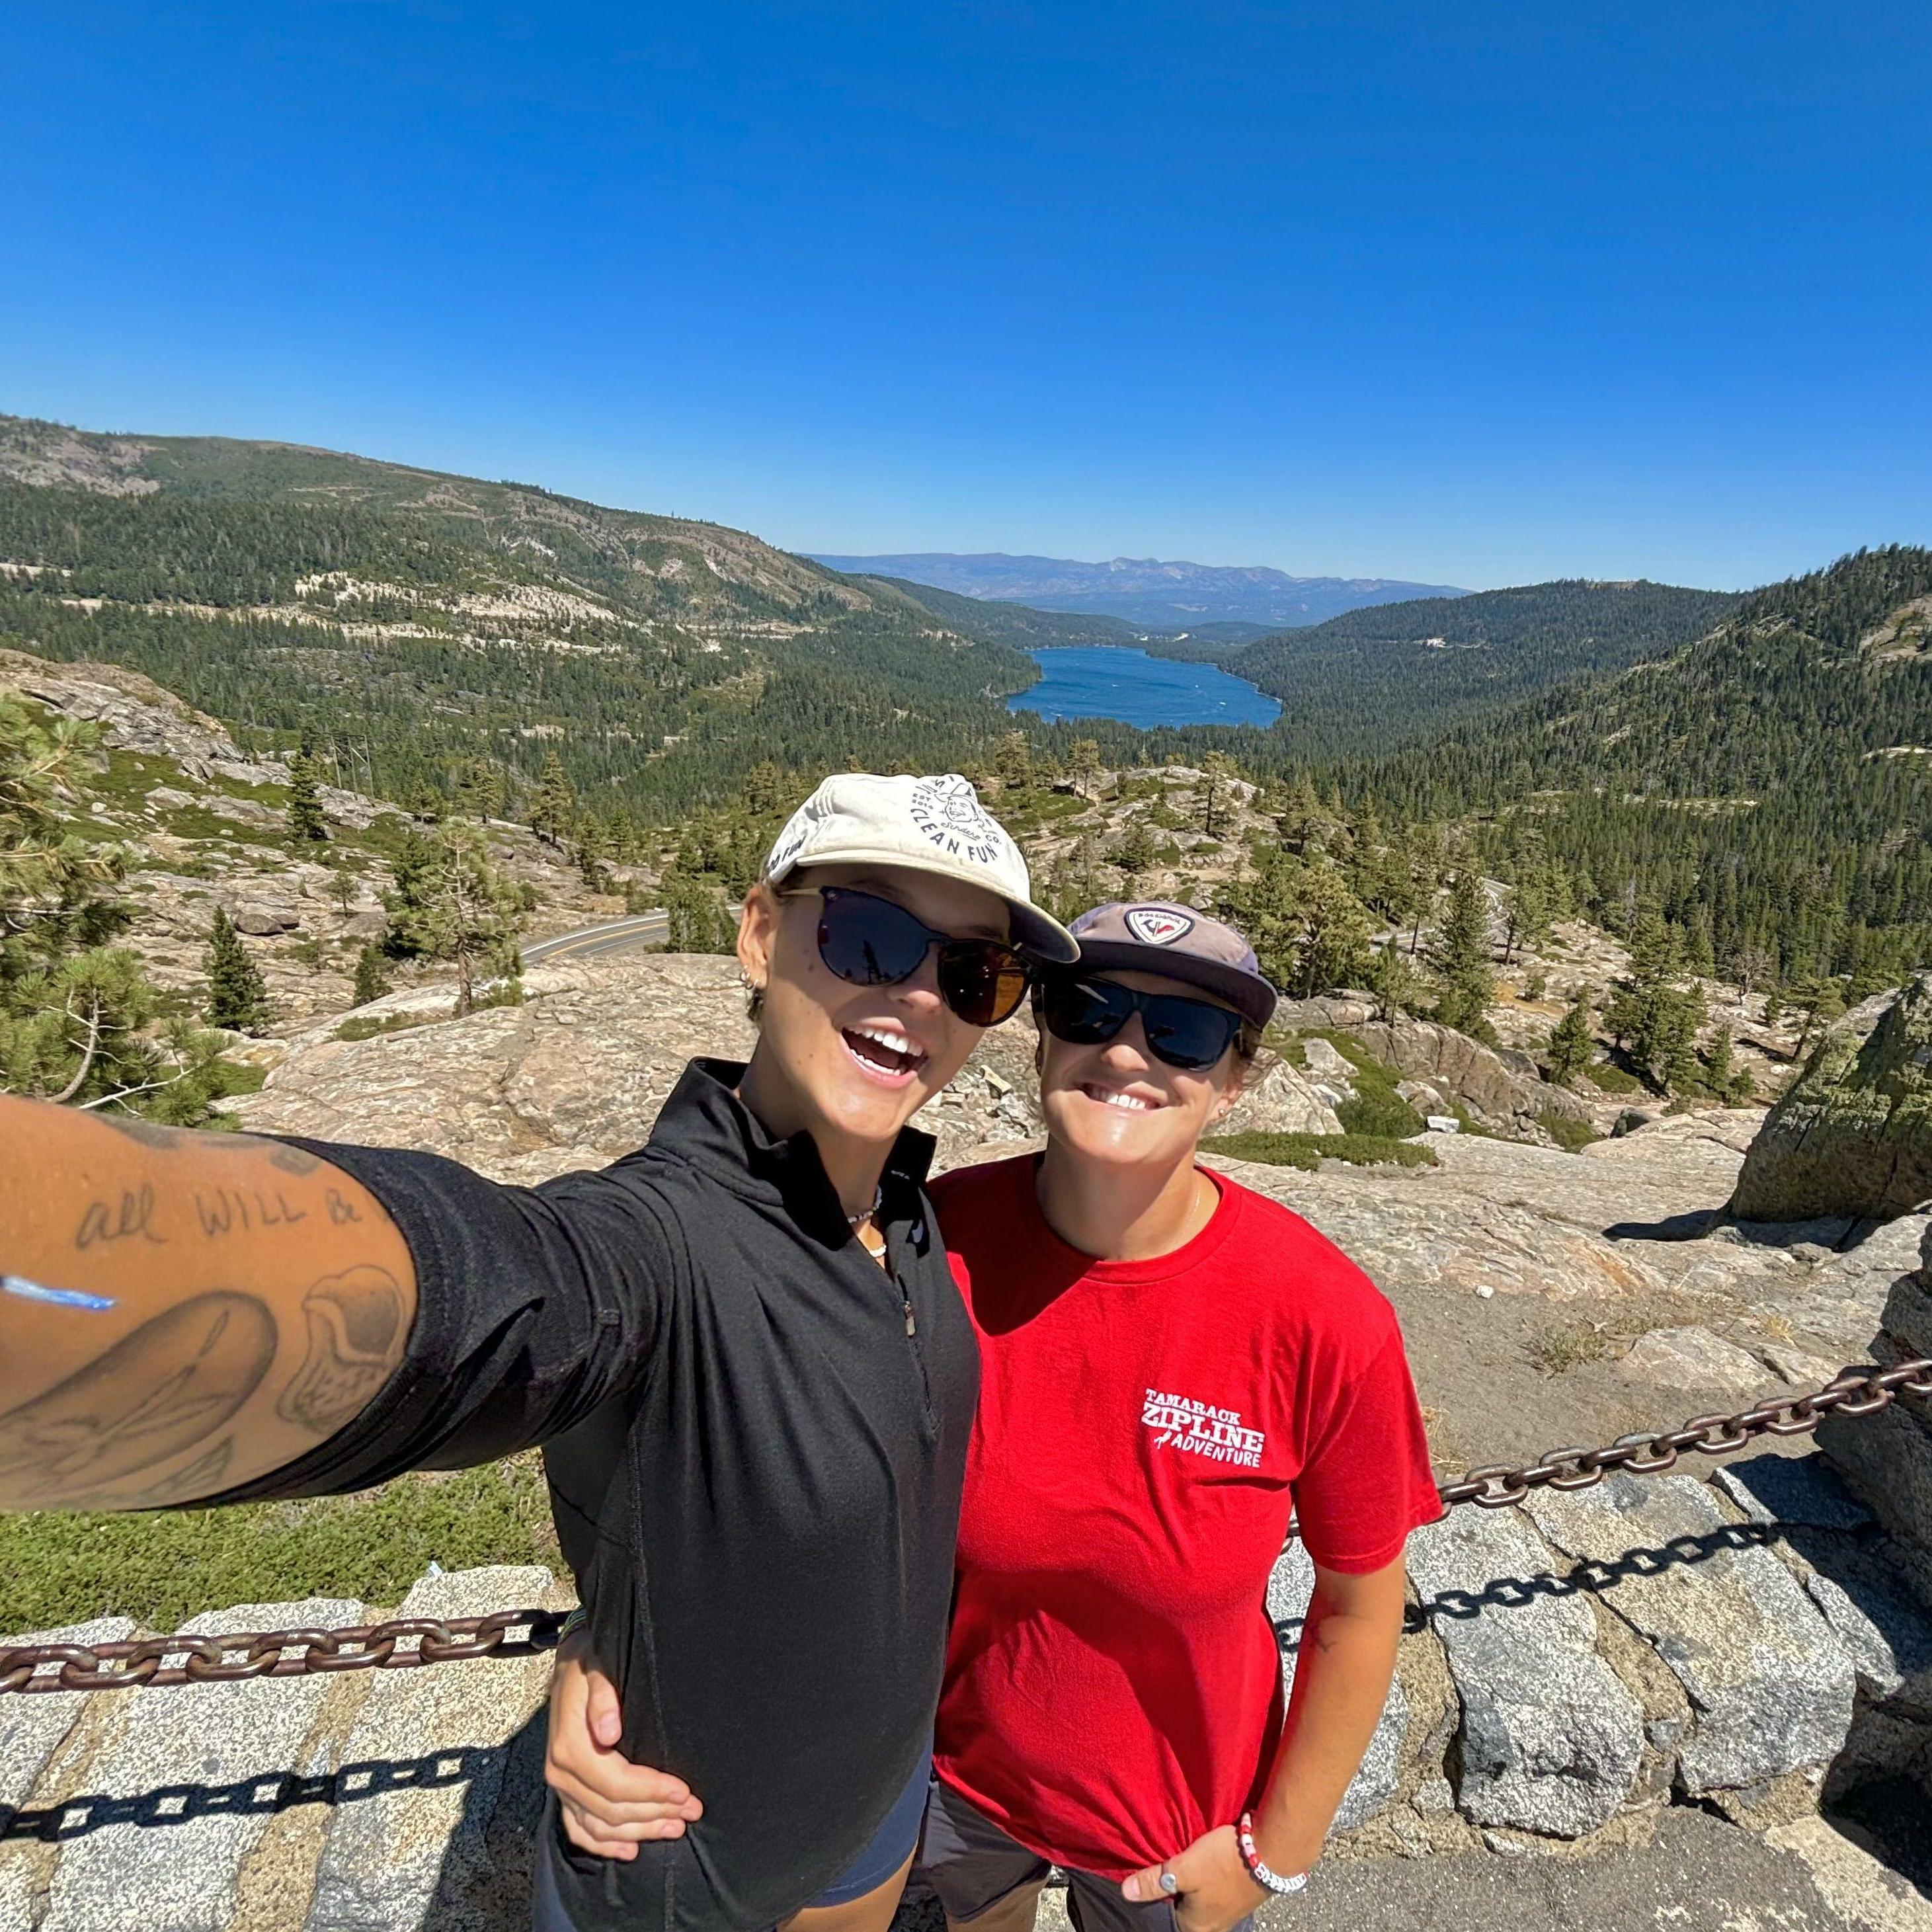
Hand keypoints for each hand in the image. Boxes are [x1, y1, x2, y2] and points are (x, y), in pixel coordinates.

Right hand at [544, 1632, 702, 1860]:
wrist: (570, 1662)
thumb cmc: (589, 1663)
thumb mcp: (597, 1667)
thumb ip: (603, 1697)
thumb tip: (609, 1733)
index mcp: (570, 1747)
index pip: (616, 1782)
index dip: (651, 1792)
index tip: (684, 1791)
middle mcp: (561, 1773)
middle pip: (612, 1809)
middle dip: (655, 1813)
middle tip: (691, 1811)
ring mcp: (561, 1787)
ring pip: (600, 1825)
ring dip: (639, 1831)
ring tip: (674, 1828)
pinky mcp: (565, 1792)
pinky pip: (580, 1830)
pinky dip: (604, 1845)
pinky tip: (630, 1850)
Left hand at [1122, 1827, 1267, 1931]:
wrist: (1272, 1852)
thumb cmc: (1225, 1863)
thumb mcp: (1184, 1868)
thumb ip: (1155, 1881)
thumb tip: (1125, 1893)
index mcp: (1194, 1927)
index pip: (1164, 1923)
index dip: (1153, 1906)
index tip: (1145, 1890)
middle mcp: (1211, 1927)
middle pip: (1181, 1915)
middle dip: (1170, 1899)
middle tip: (1158, 1878)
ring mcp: (1227, 1915)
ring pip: (1197, 1905)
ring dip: (1188, 1891)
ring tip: (1178, 1871)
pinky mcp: (1237, 1899)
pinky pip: (1211, 1897)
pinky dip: (1202, 1886)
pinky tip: (1199, 1870)